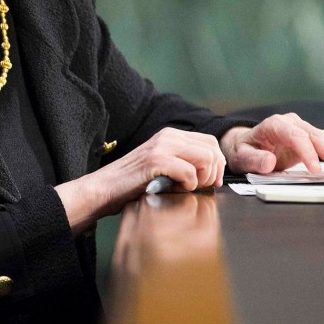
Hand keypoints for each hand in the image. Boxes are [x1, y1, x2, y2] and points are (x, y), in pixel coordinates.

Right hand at [55, 127, 224, 232]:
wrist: (105, 187)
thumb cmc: (133, 182)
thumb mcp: (162, 165)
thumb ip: (183, 161)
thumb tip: (213, 172)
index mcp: (170, 135)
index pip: (211, 142)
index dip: (218, 164)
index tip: (212, 181)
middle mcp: (168, 136)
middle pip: (212, 150)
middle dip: (213, 174)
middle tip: (200, 187)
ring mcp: (161, 146)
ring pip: (205, 158)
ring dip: (201, 179)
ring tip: (186, 187)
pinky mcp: (155, 160)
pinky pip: (188, 172)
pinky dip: (188, 185)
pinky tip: (175, 189)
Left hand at [219, 114, 323, 174]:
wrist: (244, 146)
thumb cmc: (242, 150)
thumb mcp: (241, 157)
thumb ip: (254, 160)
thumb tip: (269, 162)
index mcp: (273, 125)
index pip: (294, 136)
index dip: (307, 152)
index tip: (314, 169)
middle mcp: (289, 123)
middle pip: (313, 135)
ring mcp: (300, 129)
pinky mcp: (307, 139)